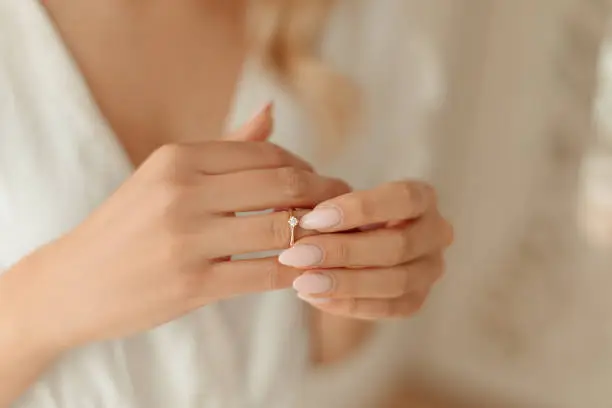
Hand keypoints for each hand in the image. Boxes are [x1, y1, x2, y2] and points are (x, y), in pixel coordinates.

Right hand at [0, 107, 349, 353]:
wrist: (74, 282)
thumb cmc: (128, 226)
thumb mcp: (166, 176)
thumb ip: (224, 147)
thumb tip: (271, 112)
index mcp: (178, 158)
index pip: (267, 154)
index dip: (306, 169)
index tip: (323, 184)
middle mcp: (182, 191)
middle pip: (282, 185)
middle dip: (325, 196)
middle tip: (344, 207)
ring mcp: (186, 239)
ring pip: (280, 229)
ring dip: (318, 234)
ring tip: (333, 239)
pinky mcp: (191, 284)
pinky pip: (265, 274)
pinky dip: (296, 271)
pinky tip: (307, 270)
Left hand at [277, 180, 452, 318]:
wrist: (353, 253)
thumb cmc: (345, 218)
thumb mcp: (338, 206)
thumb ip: (328, 212)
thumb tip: (296, 222)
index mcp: (422, 198)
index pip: (403, 199)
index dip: (359, 209)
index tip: (313, 219)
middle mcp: (436, 232)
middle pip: (398, 245)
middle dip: (342, 251)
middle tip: (297, 255)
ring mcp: (430, 270)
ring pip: (395, 282)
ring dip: (344, 283)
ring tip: (302, 281)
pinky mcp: (417, 300)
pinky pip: (388, 308)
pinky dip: (348, 305)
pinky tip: (314, 298)